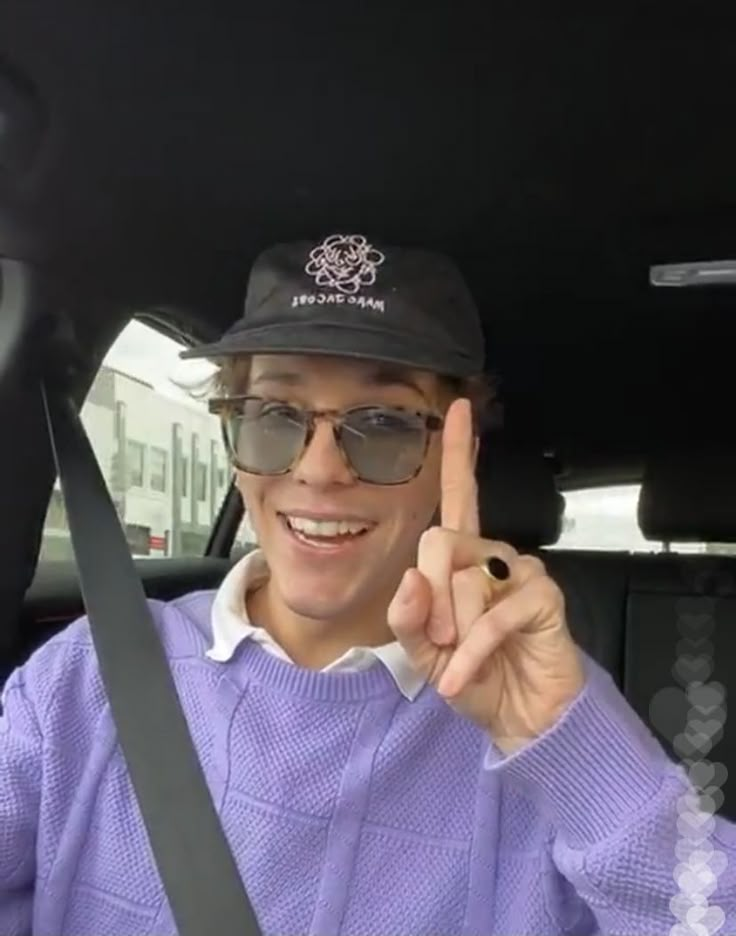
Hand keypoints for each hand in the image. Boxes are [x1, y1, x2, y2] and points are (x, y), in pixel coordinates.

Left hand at [387, 398, 584, 754]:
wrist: (521, 719)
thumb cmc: (476, 678)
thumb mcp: (425, 653)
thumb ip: (409, 617)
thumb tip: (412, 579)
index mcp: (464, 560)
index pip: (460, 496)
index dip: (460, 452)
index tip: (459, 408)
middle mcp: (492, 555)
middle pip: (438, 542)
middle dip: (428, 601)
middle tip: (441, 642)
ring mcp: (521, 571)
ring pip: (461, 581)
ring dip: (452, 634)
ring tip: (463, 658)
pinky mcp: (543, 595)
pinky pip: (492, 614)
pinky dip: (472, 653)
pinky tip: (466, 676)